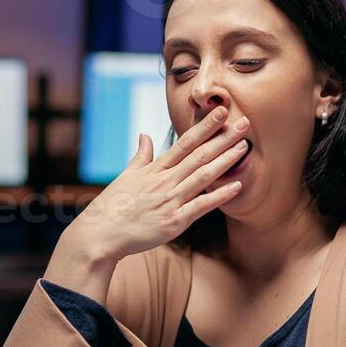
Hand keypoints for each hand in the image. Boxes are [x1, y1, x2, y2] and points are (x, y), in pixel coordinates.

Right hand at [70, 108, 250, 262]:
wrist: (100, 234)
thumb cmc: (113, 206)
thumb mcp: (126, 176)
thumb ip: (141, 156)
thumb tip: (145, 135)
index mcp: (155, 169)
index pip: (184, 142)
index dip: (205, 126)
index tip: (221, 112)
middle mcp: (165, 181)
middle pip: (199, 155)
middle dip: (223, 138)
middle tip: (244, 123)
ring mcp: (170, 201)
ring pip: (203, 176)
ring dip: (225, 160)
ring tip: (244, 147)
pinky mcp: (174, 222)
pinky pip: (201, 207)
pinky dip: (219, 196)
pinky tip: (236, 186)